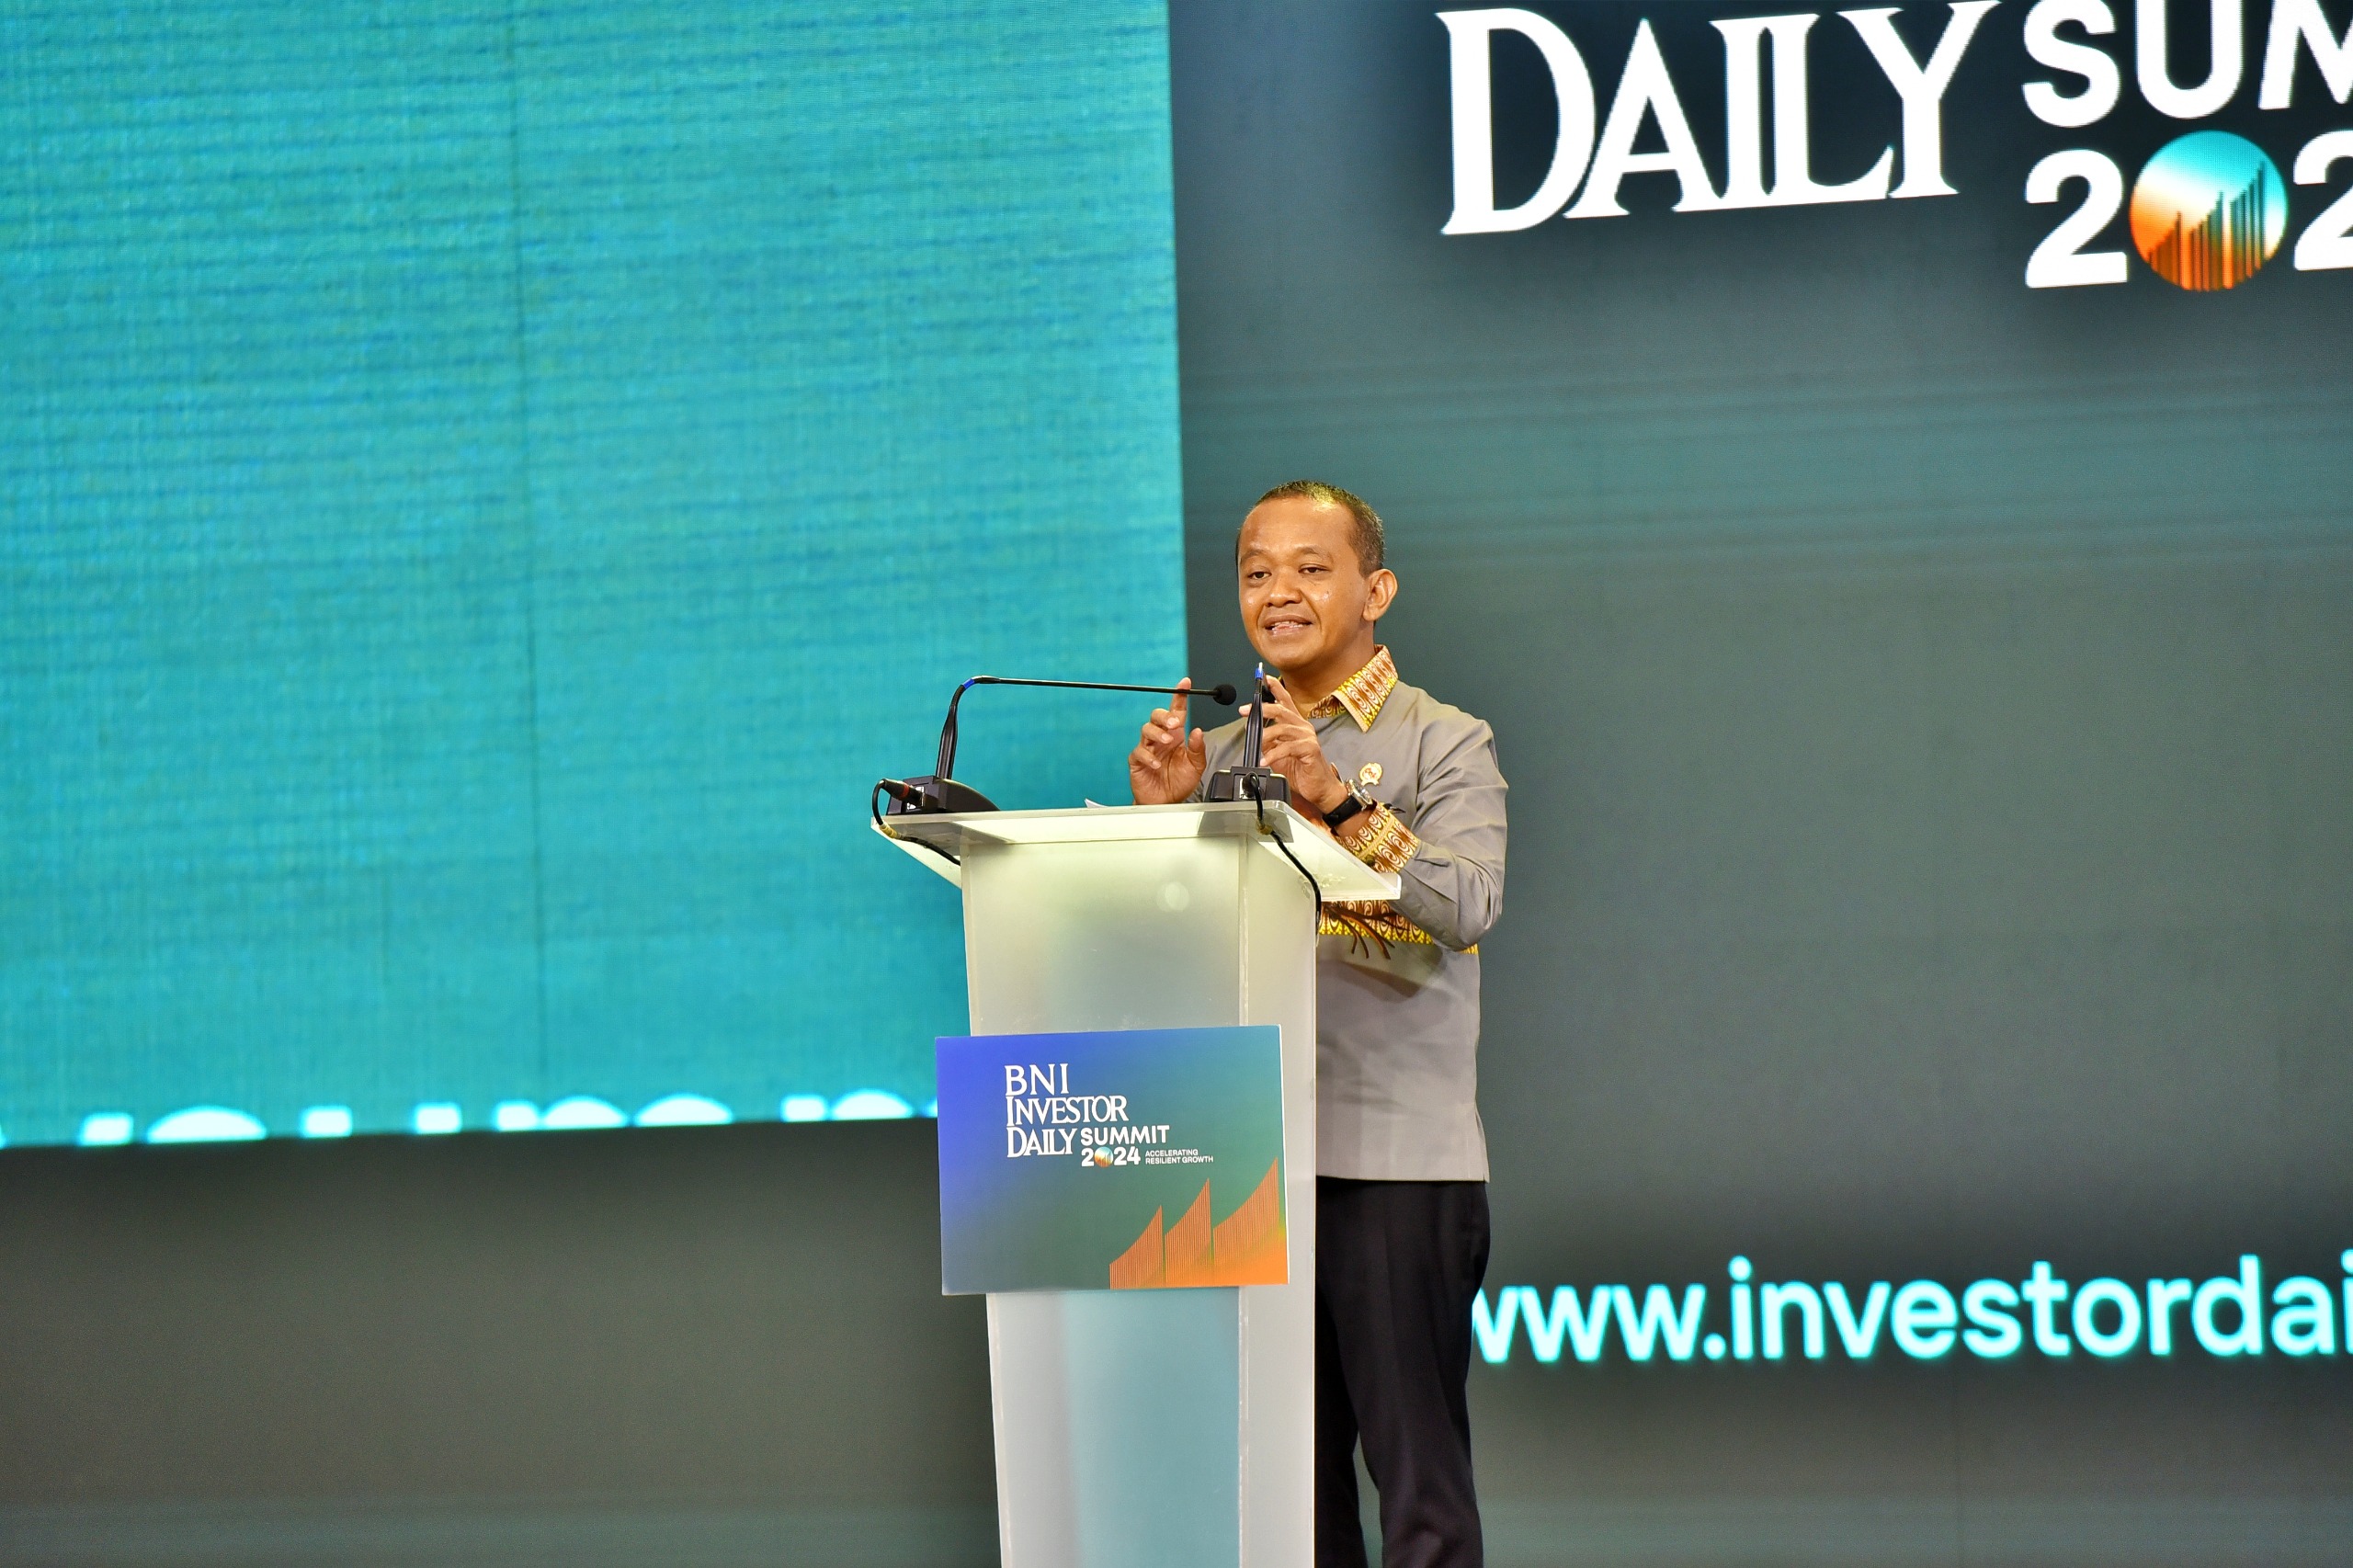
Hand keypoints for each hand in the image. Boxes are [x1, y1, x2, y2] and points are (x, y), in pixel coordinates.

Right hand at [1130, 678, 1207, 803]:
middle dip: (1165, 716)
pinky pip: (1139, 752)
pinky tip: (1156, 763)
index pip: (1177, 711)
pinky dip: (1148, 756)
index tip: (1185, 684)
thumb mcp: (1196, 766)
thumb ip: (1197, 748)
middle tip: (1175, 723)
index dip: (1179, 696)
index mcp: (1176, 736)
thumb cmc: (1179, 782)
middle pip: (1157, 716)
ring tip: (1167, 742)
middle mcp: (1161, 739)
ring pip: (1147, 730)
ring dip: (1157, 733)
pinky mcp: (1138, 761)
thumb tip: (1197, 731)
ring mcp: (1148, 748)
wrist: (1167, 802)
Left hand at [1245, 677, 1348, 816]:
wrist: (1318, 788)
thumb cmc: (1301, 770)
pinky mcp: (1310, 749)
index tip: (1264, 678)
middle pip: (1282, 710)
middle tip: (1245, 710)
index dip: (1275, 688)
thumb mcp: (1279, 754)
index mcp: (1296, 725)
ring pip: (1282, 728)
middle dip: (1262, 708)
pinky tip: (1264, 761)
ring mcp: (1308, 737)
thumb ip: (1269, 742)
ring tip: (1256, 744)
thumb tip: (1255, 734)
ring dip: (1265, 736)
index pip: (1286, 701)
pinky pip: (1287, 748)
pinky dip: (1273, 754)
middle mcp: (1303, 727)